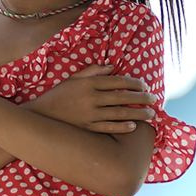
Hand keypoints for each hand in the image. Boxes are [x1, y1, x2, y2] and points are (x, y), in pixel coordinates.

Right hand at [24, 64, 157, 133]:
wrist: (41, 115)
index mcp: (89, 83)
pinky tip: (134, 125)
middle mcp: (91, 98)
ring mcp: (90, 114)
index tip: (145, 85)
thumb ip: (92, 71)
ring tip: (150, 113)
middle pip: (123, 97)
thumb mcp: (73, 78)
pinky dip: (122, 127)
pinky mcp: (88, 128)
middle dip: (142, 98)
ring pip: (120, 113)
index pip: (118, 81)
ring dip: (138, 113)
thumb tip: (112, 68)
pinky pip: (109, 128)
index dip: (134, 83)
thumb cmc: (59, 95)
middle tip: (154, 99)